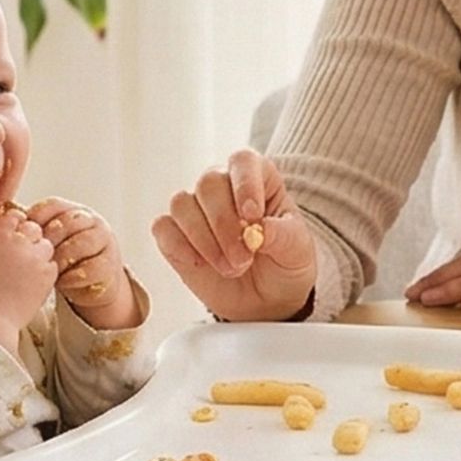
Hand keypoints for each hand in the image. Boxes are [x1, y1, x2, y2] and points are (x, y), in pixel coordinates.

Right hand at [0, 200, 60, 338]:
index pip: (14, 216)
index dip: (14, 225)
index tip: (14, 233)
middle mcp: (19, 242)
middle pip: (33, 228)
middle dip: (28, 237)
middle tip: (21, 252)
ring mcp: (35, 258)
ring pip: (45, 245)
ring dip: (38, 253)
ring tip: (28, 268)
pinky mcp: (47, 275)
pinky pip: (52, 265)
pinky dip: (45, 270)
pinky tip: (34, 280)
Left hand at [25, 196, 141, 329]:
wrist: (91, 282)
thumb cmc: (64, 259)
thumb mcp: (48, 242)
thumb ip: (32, 231)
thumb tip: (2, 221)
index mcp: (73, 210)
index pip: (54, 205)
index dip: (37, 218)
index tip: (23, 232)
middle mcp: (92, 221)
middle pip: (69, 222)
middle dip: (49, 239)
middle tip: (34, 254)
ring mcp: (104, 242)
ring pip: (82, 243)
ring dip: (62, 257)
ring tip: (48, 269)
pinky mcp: (110, 265)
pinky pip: (92, 268)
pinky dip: (74, 276)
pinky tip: (62, 281)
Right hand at [154, 150, 320, 321]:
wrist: (268, 299)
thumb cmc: (285, 264)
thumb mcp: (297, 251)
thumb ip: (283, 235)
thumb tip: (260, 229)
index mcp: (257, 178)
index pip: (243, 162)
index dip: (244, 185)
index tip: (252, 216)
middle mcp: (222, 186)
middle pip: (208, 184)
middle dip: (224, 225)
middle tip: (244, 259)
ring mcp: (196, 209)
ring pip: (182, 204)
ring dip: (204, 241)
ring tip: (231, 268)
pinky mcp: (175, 235)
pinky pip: (163, 228)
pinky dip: (179, 246)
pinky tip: (199, 264)